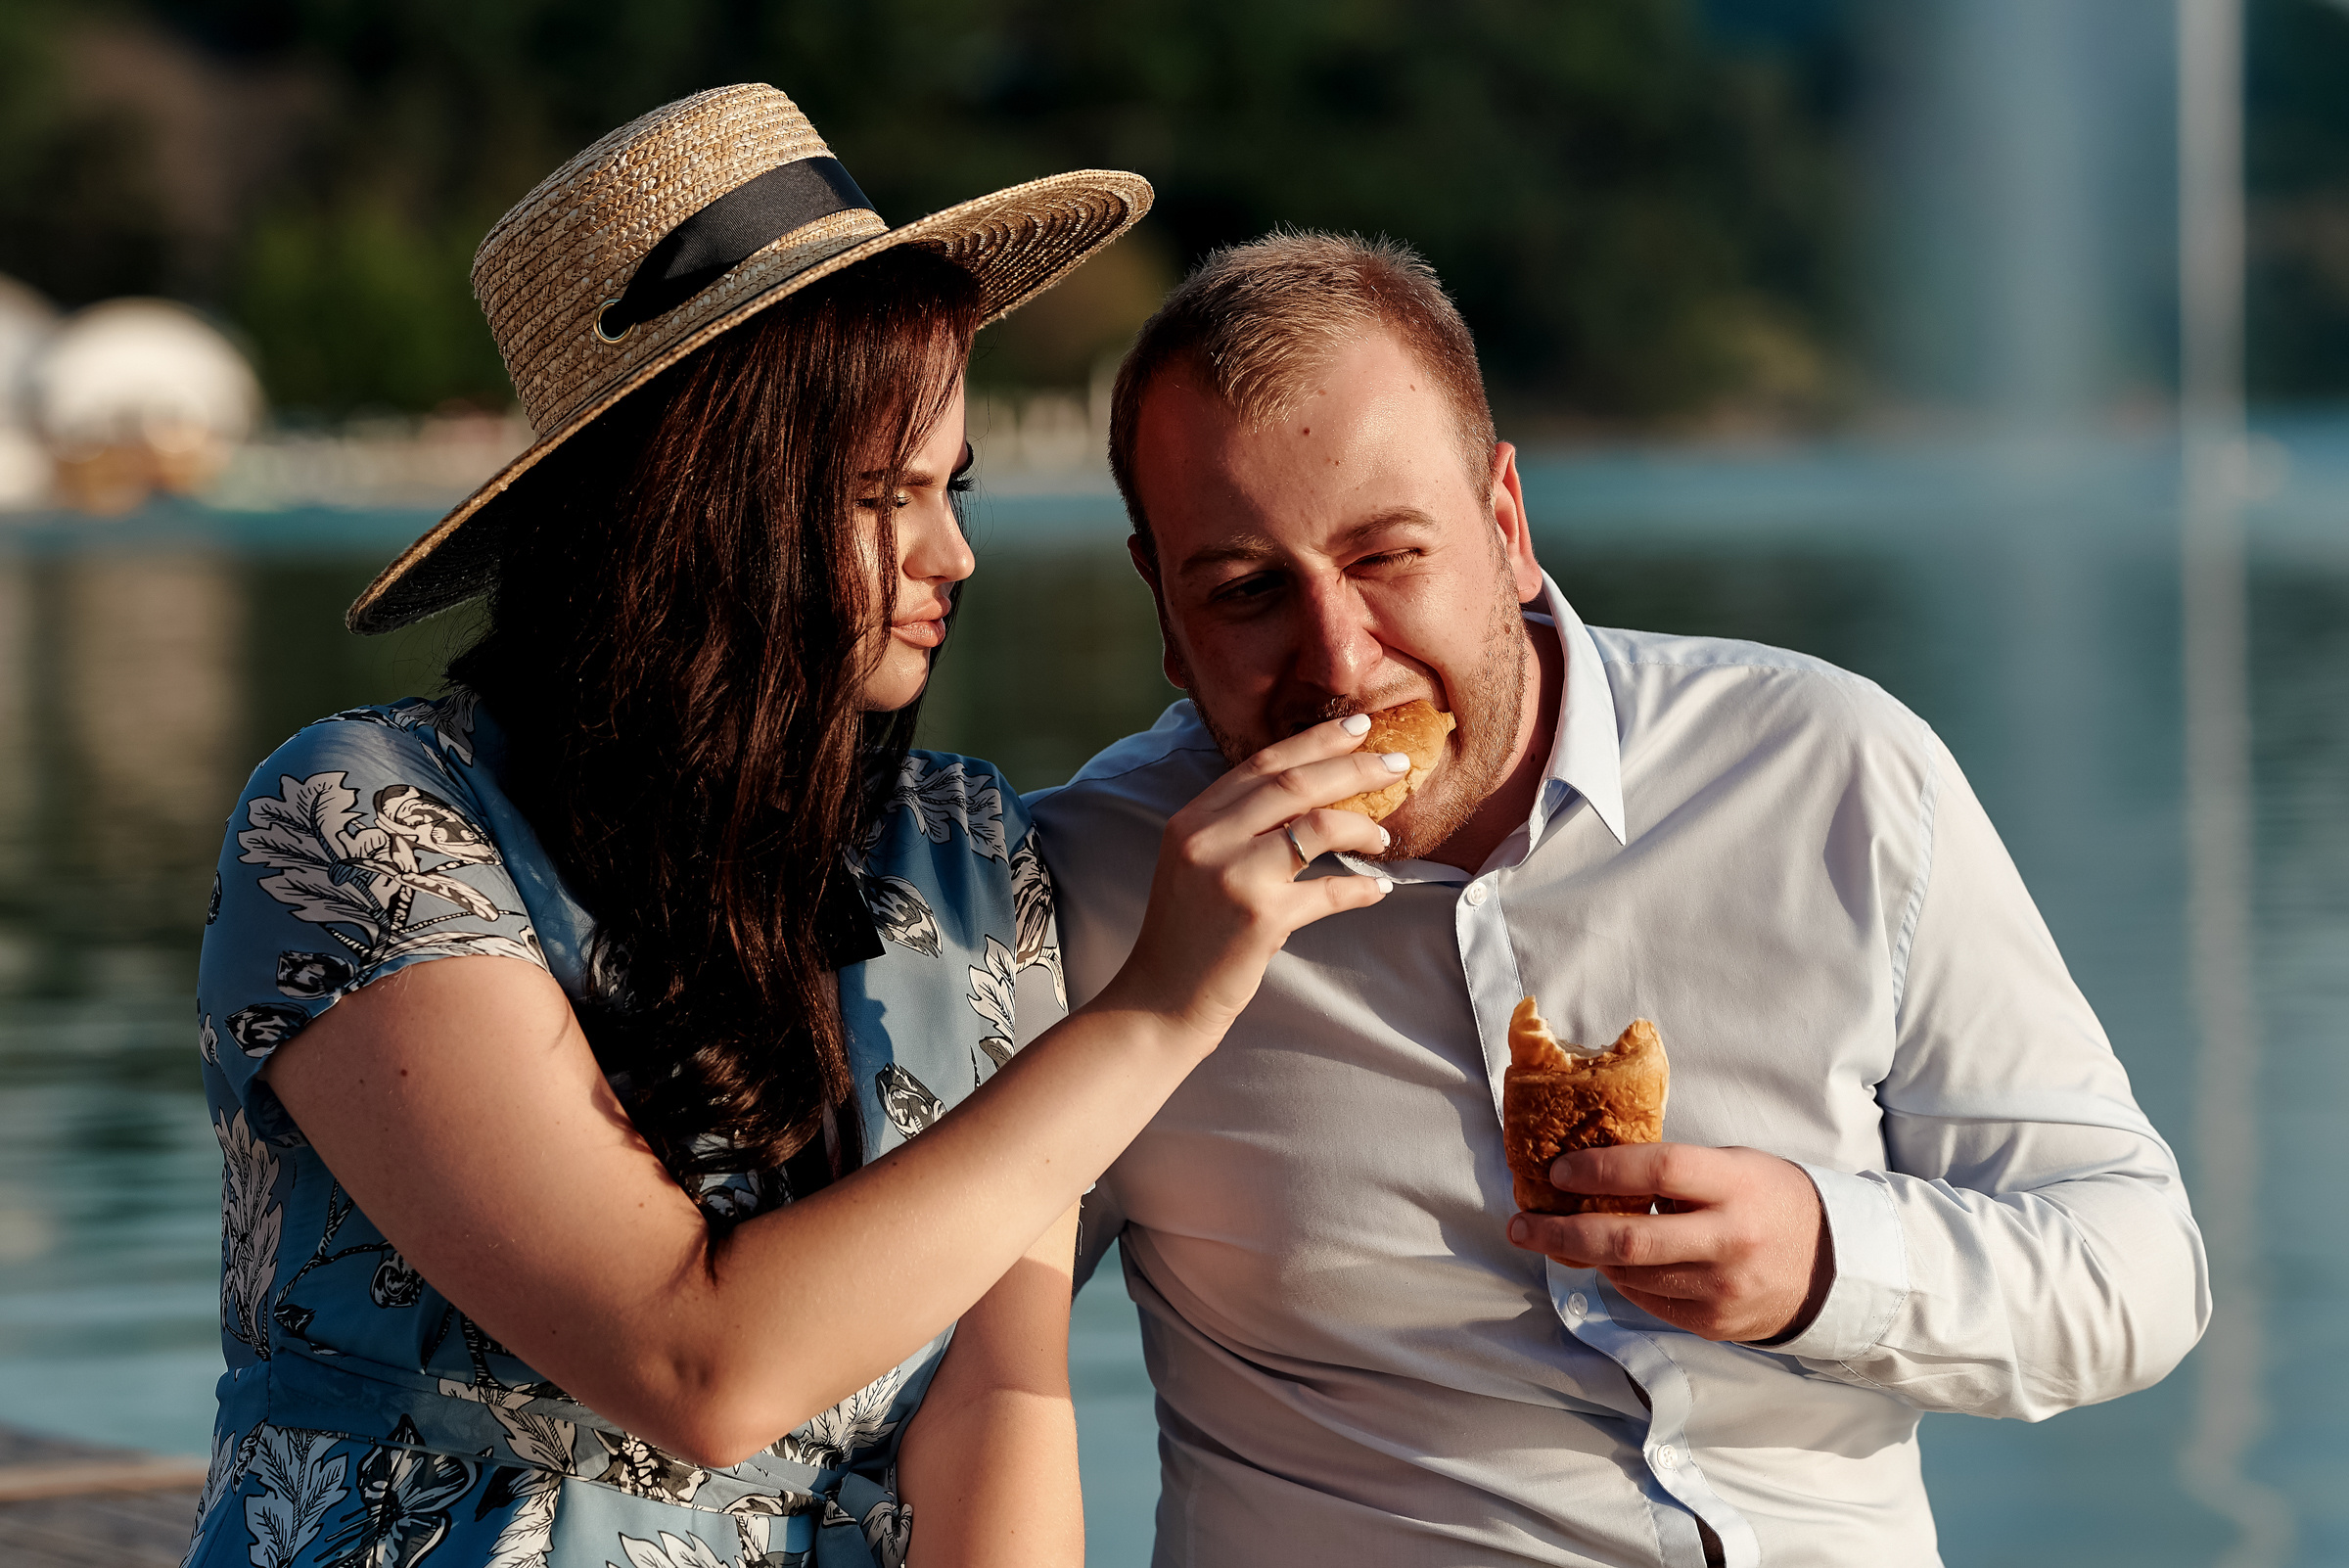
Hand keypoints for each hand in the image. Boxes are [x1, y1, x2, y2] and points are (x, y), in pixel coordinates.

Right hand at [1095, 714, 1401, 1045]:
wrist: (1159, 1000)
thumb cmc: (1187, 934)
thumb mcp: (1195, 865)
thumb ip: (1235, 828)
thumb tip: (1309, 796)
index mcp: (1191, 820)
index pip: (1262, 764)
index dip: (1315, 742)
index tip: (1358, 729)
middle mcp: (1207, 839)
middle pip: (1294, 783)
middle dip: (1354, 767)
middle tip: (1395, 765)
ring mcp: (1233, 877)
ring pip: (1317, 826)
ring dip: (1362, 826)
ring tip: (1384, 836)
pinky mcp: (1259, 919)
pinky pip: (1329, 891)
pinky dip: (1360, 888)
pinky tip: (1379, 889)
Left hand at [1506, 1144, 1832, 1343]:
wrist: (1835, 1266)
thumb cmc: (1770, 1199)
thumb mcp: (1732, 1166)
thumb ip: (1672, 1170)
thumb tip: (1592, 1167)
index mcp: (1734, 1186)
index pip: (1655, 1171)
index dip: (1599, 1170)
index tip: (1558, 1172)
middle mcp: (1727, 1241)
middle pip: (1628, 1240)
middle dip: (1562, 1233)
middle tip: (1520, 1225)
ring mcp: (1720, 1289)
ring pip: (1628, 1275)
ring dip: (1584, 1257)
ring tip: (1554, 1238)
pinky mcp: (1713, 1324)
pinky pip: (1647, 1301)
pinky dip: (1621, 1280)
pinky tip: (1610, 1263)